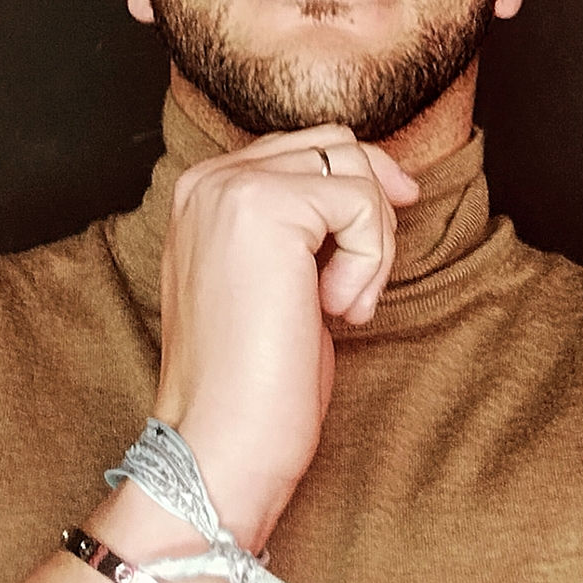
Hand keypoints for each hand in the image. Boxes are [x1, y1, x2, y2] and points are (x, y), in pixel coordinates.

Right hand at [154, 125, 418, 549]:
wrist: (220, 439)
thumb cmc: (254, 377)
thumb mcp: (278, 278)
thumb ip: (301, 221)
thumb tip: (377, 179)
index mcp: (204, 194)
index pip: (304, 148)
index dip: (358, 184)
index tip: (378, 239)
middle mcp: (208, 179)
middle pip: (334, 143)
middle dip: (372, 206)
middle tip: (362, 282)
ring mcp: (230, 188)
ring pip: (353, 168)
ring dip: (373, 240)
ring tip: (344, 305)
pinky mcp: (263, 207)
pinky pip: (360, 200)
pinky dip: (370, 258)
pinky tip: (337, 309)